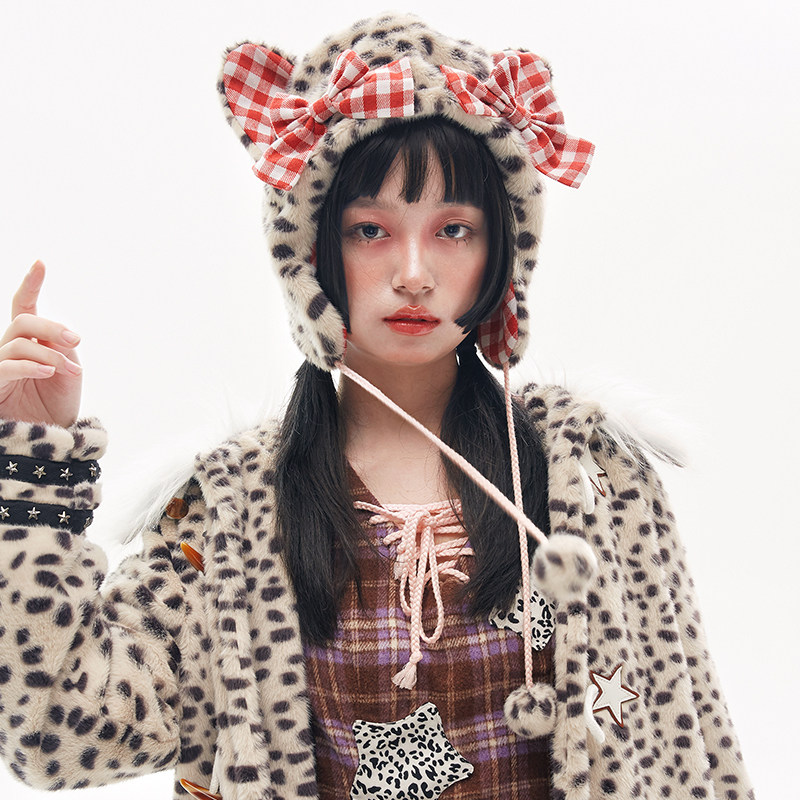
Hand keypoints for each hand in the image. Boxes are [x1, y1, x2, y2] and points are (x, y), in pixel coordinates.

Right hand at [0, 261, 82, 427]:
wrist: (48, 439)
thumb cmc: (56, 405)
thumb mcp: (67, 372)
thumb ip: (60, 349)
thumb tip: (57, 336)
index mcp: (28, 343)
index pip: (23, 307)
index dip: (31, 284)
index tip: (41, 262)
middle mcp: (8, 350)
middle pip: (23, 323)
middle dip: (51, 327)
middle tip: (74, 341)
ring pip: (18, 343)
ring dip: (49, 354)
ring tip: (69, 370)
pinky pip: (6, 366)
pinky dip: (30, 365)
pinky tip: (49, 371)